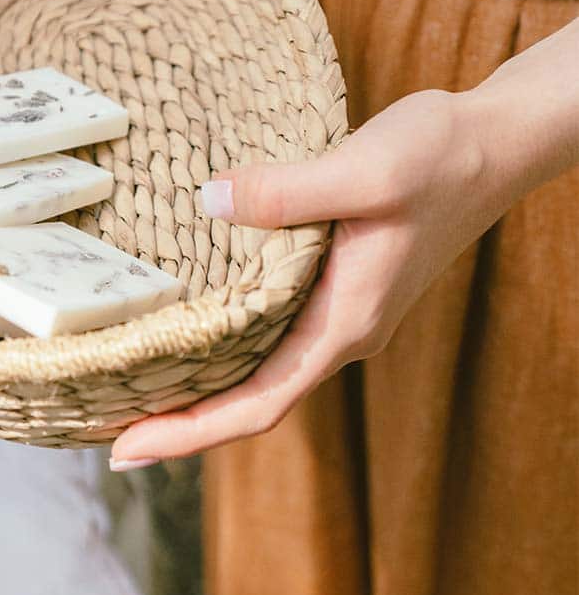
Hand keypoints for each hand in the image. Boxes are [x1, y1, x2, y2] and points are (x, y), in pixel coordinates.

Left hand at [109, 86, 517, 466]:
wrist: (492, 143)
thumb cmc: (440, 158)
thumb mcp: (363, 171)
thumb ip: (285, 193)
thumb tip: (206, 201)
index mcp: (347, 322)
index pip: (260, 404)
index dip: (190, 433)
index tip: (126, 451)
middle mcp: (343, 330)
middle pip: (251, 399)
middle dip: (179, 419)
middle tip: (101, 420)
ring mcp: (342, 309)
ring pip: (259, 367)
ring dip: (199, 382)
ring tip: (129, 380)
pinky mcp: (338, 283)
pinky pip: (270, 329)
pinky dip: (224, 339)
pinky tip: (188, 319)